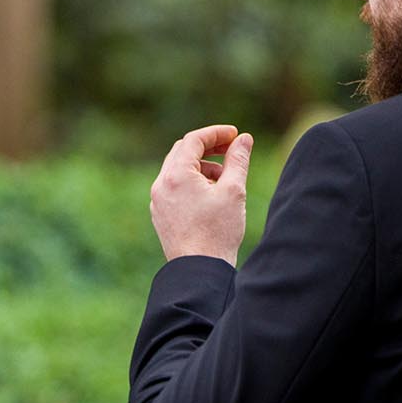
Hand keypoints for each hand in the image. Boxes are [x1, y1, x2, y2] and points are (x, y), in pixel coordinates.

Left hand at [149, 124, 252, 265]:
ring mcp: (157, 201)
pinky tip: (212, 195)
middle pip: (182, 152)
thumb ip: (238, 160)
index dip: (216, 133)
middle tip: (231, 150)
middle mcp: (161, 185)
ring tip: (225, 179)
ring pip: (178, 170)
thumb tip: (244, 139)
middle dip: (208, 147)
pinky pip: (174, 188)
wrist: (199, 269)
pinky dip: (192, 182)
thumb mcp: (233, 190)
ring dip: (202, 166)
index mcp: (176, 176)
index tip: (236, 135)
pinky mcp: (160, 214)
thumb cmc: (218, 231)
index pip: (193, 140)